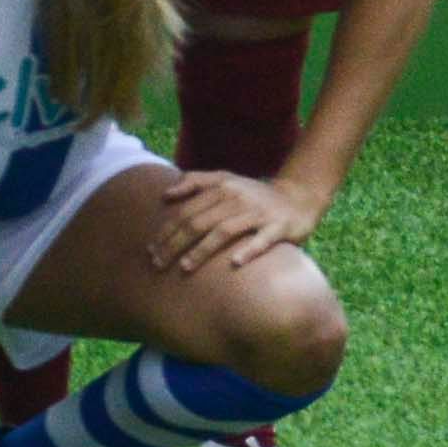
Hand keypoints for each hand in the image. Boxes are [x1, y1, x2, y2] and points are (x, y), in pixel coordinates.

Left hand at [147, 166, 318, 277]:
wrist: (298, 196)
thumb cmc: (253, 194)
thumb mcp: (225, 179)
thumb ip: (195, 181)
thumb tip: (165, 195)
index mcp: (221, 187)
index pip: (186, 211)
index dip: (166, 230)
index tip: (150, 250)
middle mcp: (237, 198)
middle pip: (198, 222)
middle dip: (175, 244)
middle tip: (158, 263)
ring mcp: (258, 213)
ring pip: (224, 231)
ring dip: (202, 250)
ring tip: (185, 267)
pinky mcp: (279, 227)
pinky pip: (262, 240)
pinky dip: (248, 250)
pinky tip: (234, 263)